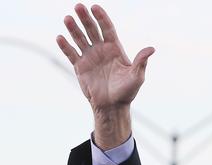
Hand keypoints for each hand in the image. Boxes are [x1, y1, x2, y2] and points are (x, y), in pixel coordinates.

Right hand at [57, 4, 153, 147]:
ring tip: (67, 19)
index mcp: (114, 48)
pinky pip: (71, 54)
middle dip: (85, 18)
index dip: (101, 17)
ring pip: (80, 39)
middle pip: (92, 29)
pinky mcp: (80, 68)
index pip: (107, 28)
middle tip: (78, 6)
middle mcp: (101, 50)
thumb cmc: (126, 92)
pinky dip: (65, 46)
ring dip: (73, 29)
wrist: (112, 107)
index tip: (94, 8)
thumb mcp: (137, 77)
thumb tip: (151, 49)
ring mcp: (89, 57)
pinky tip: (60, 37)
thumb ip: (141, 62)